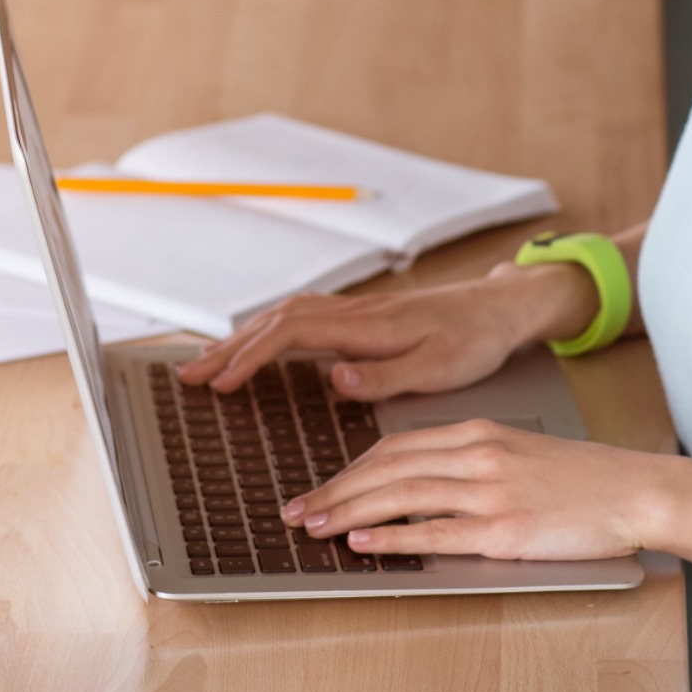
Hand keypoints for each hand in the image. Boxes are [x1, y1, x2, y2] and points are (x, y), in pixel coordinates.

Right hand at [173, 260, 593, 400]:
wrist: (501, 307)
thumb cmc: (475, 339)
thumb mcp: (439, 368)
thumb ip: (385, 377)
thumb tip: (335, 379)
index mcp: (367, 325)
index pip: (290, 334)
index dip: (250, 358)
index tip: (222, 384)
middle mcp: (353, 313)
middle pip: (274, 322)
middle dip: (228, 349)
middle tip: (189, 377)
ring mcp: (354, 312)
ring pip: (282, 317)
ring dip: (241, 338)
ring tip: (207, 365)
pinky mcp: (360, 317)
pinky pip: (299, 318)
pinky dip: (266, 331)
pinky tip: (255, 345)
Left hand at [282, 419, 664, 560]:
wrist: (634, 489)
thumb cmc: (579, 479)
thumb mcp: (516, 452)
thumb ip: (468, 461)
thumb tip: (418, 485)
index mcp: (477, 433)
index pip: (394, 447)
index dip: (349, 470)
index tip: (320, 488)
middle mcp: (477, 455)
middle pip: (386, 468)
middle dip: (333, 491)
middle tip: (295, 512)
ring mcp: (490, 491)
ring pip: (400, 495)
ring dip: (347, 513)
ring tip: (313, 528)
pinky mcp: (505, 529)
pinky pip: (435, 532)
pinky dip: (392, 537)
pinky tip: (362, 544)